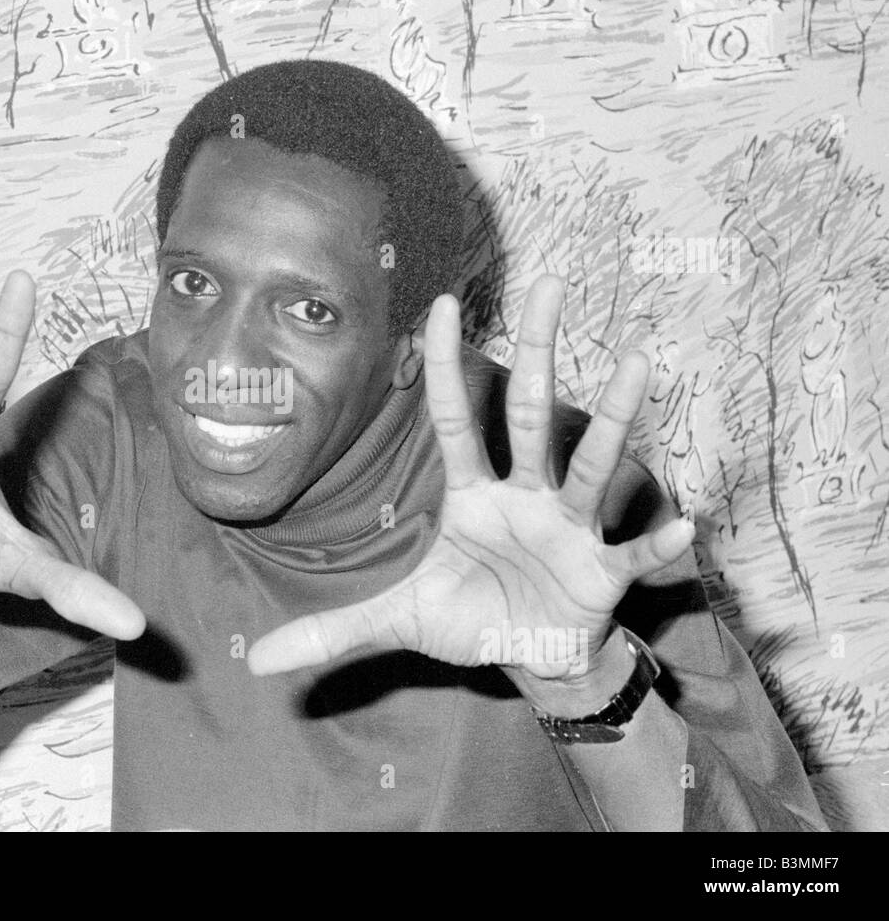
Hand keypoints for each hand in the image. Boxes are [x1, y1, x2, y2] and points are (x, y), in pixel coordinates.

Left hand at [248, 276, 691, 692]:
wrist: (529, 658)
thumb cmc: (469, 618)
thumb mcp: (396, 621)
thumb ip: (333, 631)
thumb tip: (256, 661)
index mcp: (471, 496)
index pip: (455, 420)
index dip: (447, 368)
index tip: (443, 305)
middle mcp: (522, 496)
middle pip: (530, 415)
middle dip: (538, 353)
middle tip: (551, 281)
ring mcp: (566, 529)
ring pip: (588, 466)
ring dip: (613, 419)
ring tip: (640, 361)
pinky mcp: (601, 574)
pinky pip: (631, 555)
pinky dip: (656, 544)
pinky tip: (686, 525)